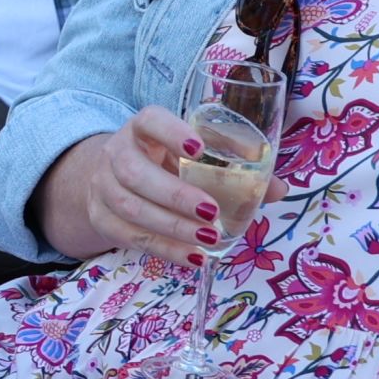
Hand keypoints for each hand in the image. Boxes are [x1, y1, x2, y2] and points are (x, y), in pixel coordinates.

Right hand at [40, 110, 230, 265]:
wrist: (108, 180)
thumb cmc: (160, 163)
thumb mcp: (187, 155)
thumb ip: (231, 166)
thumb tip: (277, 188)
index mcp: (141, 129)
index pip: (149, 121)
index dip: (171, 132)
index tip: (199, 148)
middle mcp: (116, 154)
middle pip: (134, 172)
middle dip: (175, 195)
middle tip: (213, 211)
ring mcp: (103, 187)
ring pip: (131, 208)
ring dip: (173, 226)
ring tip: (209, 239)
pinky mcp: (101, 219)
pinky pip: (132, 238)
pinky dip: (166, 250)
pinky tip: (194, 257)